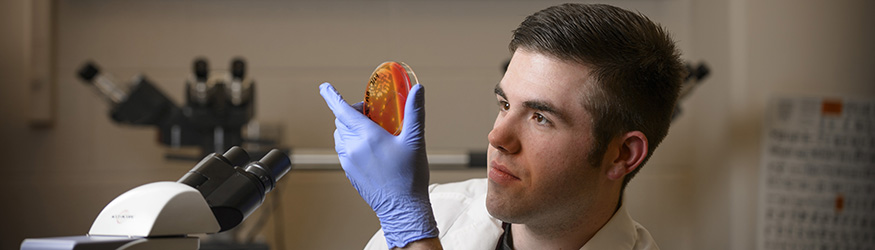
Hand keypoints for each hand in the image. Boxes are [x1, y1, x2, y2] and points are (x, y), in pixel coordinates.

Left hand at [319, 82, 437, 247]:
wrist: (403, 209)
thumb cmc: (410, 176)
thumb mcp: (415, 140)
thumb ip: (415, 112)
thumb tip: (419, 88)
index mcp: (367, 137)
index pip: (342, 110)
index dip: (332, 96)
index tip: (324, 87)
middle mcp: (353, 148)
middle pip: (341, 121)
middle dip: (351, 112)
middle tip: (371, 113)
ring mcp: (348, 162)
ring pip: (340, 135)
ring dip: (349, 127)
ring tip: (371, 130)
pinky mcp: (349, 173)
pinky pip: (343, 150)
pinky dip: (351, 142)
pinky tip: (369, 148)